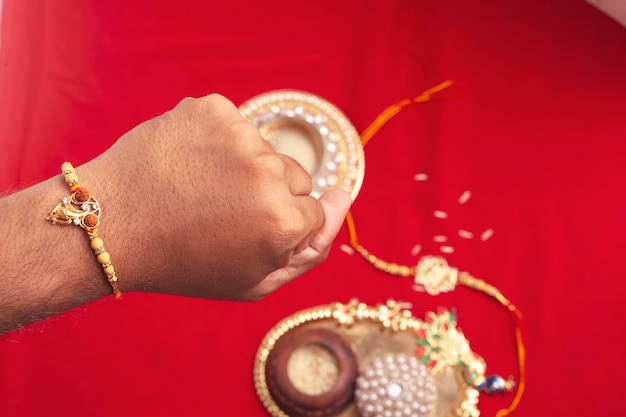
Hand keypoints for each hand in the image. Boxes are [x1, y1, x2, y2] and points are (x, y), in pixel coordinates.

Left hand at [89, 94, 351, 299]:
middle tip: (219, 213)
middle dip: (267, 194)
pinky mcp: (211, 108)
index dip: (276, 227)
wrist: (110, 225)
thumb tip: (344, 194)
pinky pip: (235, 124)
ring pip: (265, 149)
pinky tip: (189, 162)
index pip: (312, 212)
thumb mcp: (255, 281)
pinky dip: (218, 141)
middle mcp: (268, 172)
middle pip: (295, 176)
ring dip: (242, 166)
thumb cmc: (185, 262)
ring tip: (199, 188)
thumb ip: (313, 247)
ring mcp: (239, 135)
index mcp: (283, 221)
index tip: (240, 234)